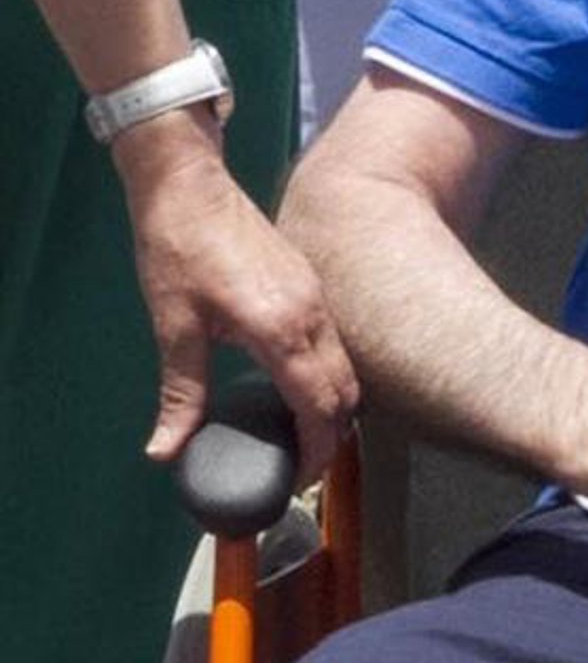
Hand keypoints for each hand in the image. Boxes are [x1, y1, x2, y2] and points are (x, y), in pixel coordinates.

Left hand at [115, 115, 357, 477]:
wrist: (188, 183)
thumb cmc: (176, 250)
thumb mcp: (173, 327)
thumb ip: (181, 395)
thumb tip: (164, 452)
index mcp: (281, 331)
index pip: (320, 408)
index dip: (315, 452)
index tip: (297, 479)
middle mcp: (312, 317)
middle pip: (345, 396)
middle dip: (331, 439)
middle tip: (300, 468)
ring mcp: (318, 299)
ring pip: (347, 371)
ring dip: (334, 410)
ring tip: (303, 437)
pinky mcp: (312, 287)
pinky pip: (338, 347)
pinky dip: (330, 380)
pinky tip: (300, 390)